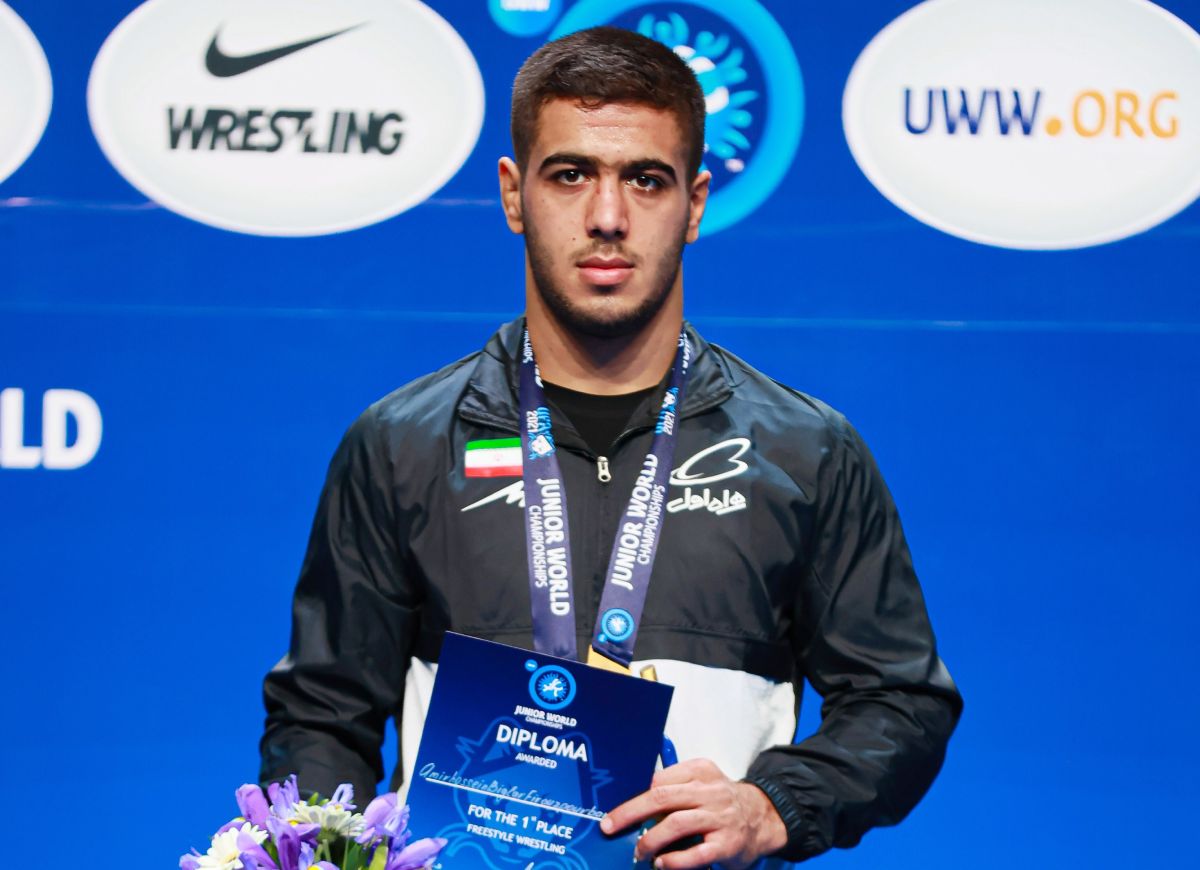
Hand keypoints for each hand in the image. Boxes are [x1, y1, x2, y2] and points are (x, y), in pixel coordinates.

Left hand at [600, 758, 787, 868]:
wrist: (764, 817)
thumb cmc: (722, 802)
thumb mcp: (702, 783)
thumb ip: (674, 787)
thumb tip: (634, 803)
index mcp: (700, 771)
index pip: (659, 779)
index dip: (634, 795)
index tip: (615, 809)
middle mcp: (711, 791)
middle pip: (662, 798)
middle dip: (630, 813)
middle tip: (611, 827)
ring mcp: (720, 818)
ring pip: (677, 824)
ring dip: (651, 840)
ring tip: (638, 851)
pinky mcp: (727, 844)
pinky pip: (696, 853)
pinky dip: (674, 860)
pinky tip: (661, 863)